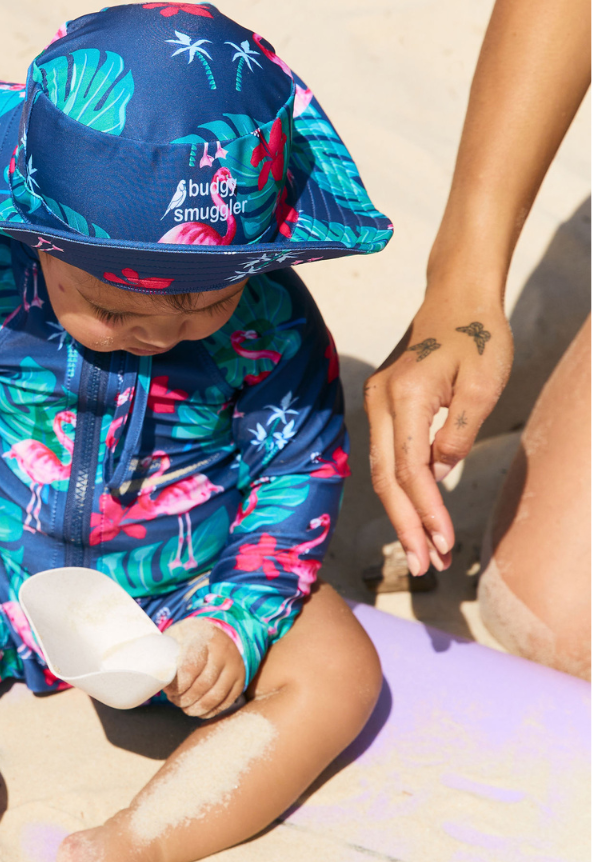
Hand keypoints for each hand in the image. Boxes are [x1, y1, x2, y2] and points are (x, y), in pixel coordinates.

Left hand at [163, 618, 244, 718]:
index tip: (168, 691)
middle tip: (174, 700)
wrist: (218, 633)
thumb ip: (165, 654)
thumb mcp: (176, 636)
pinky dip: (211, 710)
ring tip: (185, 708)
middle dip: (185, 698)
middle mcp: (223, 652)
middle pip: (203, 684)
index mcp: (203, 639)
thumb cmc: (189, 638)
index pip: (191, 667)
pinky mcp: (241, 680)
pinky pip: (226, 701)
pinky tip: (199, 711)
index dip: (178, 685)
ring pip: (216, 695)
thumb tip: (153, 678)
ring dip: (197, 707)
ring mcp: (234, 667)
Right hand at [364, 291, 512, 575]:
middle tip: (424, 566)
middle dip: (405, 525)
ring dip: (401, 513)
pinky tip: (416, 514)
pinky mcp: (383, 405)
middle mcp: (380, 401)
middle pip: (384, 477)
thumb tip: (438, 473)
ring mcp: (376, 403)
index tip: (443, 543)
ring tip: (423, 551)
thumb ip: (459, 432)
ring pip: (381, 471)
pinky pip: (386, 456)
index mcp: (405, 396)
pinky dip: (401, 489)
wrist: (457, 295)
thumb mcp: (483, 384)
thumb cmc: (478, 334)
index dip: (425, 510)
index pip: (410, 468)